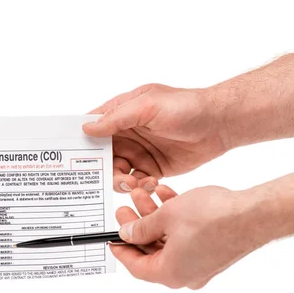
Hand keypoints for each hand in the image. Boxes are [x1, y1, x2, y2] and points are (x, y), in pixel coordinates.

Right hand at [83, 84, 230, 192]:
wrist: (220, 124)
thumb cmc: (186, 107)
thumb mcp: (147, 106)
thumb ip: (116, 118)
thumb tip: (87, 128)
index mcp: (122, 113)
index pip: (93, 126)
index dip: (82, 140)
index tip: (73, 156)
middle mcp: (127, 133)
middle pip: (102, 155)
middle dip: (103, 168)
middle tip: (113, 176)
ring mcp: (139, 152)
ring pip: (117, 172)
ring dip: (121, 181)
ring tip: (134, 183)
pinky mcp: (153, 168)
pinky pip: (137, 182)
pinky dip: (139, 186)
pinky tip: (150, 183)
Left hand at [111, 185, 261, 288]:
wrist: (254, 214)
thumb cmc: (212, 218)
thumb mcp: (165, 217)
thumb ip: (141, 227)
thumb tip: (127, 233)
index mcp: (170, 273)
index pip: (135, 266)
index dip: (120, 249)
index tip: (110, 238)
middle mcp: (185, 274)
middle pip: (151, 251)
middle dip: (137, 225)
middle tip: (124, 208)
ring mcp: (200, 264)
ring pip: (168, 240)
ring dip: (154, 216)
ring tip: (143, 193)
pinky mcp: (212, 251)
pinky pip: (185, 236)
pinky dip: (174, 218)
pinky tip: (166, 194)